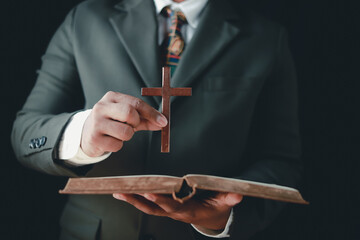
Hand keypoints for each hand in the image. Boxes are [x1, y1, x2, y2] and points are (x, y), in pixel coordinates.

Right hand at [81, 91, 167, 156]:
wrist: (86, 134)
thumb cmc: (112, 122)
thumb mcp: (127, 116)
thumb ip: (145, 119)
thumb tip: (162, 123)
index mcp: (112, 97)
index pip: (136, 103)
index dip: (152, 113)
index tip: (163, 121)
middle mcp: (102, 107)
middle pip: (129, 113)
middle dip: (136, 123)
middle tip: (133, 126)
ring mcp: (96, 123)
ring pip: (126, 132)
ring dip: (127, 136)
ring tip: (118, 133)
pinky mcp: (94, 138)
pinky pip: (117, 145)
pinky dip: (118, 145)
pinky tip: (110, 140)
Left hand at [113, 192, 242, 230]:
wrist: (210, 218)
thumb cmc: (215, 207)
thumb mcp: (224, 204)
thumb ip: (229, 199)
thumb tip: (238, 195)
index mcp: (188, 211)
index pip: (173, 206)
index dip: (162, 201)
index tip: (151, 194)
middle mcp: (175, 212)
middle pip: (154, 208)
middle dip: (138, 201)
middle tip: (124, 192)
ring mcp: (168, 211)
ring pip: (147, 208)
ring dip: (132, 200)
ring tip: (118, 192)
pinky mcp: (164, 208)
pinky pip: (147, 205)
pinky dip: (135, 199)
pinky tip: (124, 193)